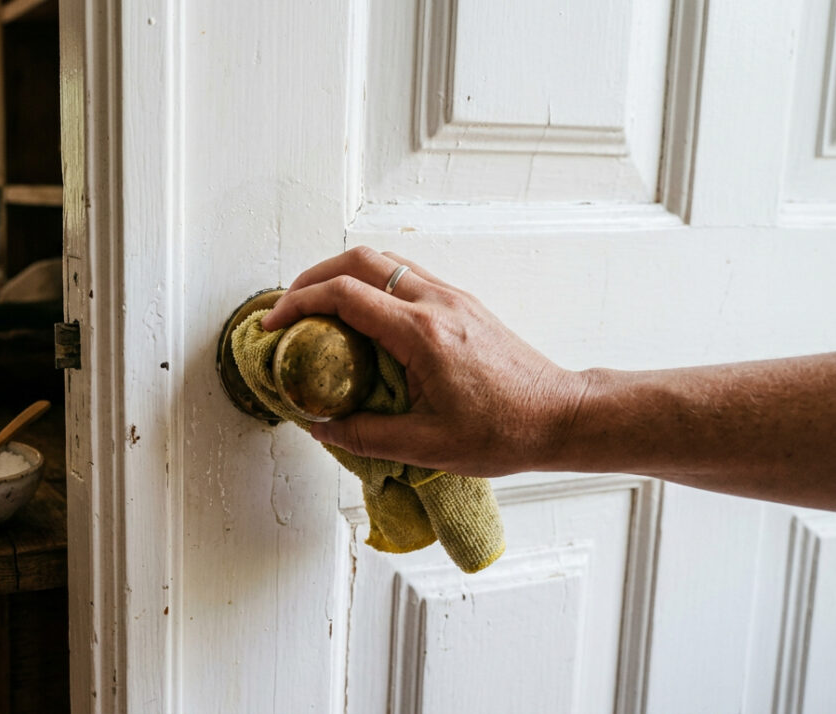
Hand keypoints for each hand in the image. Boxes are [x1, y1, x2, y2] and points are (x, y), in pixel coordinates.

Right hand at [261, 246, 586, 476]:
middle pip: (360, 259)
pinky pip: (406, 277)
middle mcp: (436, 303)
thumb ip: (366, 436)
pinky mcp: (462, 305)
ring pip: (385, 263)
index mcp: (422, 334)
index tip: (275, 324)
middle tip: (288, 307)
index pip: (345, 294)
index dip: (299, 303)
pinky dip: (372, 286)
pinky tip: (362, 320)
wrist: (560, 416)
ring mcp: (452, 298)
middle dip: (313, 276)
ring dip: (343, 276)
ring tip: (318, 310)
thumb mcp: (427, 446)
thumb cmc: (504, 431)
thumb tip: (323, 429)